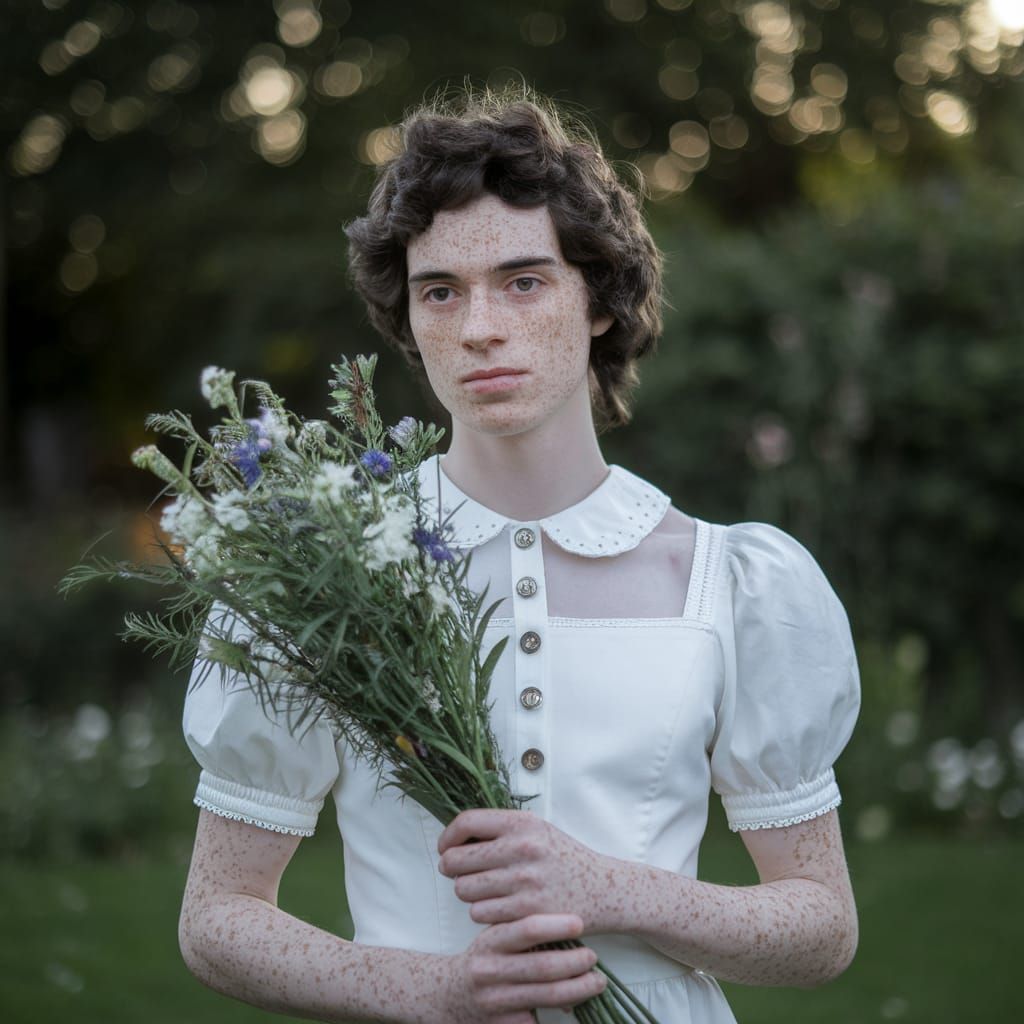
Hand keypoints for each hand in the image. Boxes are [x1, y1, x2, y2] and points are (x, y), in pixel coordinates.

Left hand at [438, 809, 617, 932]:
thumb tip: (454, 838)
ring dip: (468, 892)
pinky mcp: (527, 912)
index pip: (466, 822)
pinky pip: (480, 913)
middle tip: (458, 873)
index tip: (445, 848)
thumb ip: (500, 830)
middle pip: (457, 860)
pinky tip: (499, 907)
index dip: (447, 837)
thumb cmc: (563, 859)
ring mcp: (525, 882)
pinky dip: (483, 913)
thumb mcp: (537, 831)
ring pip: (464, 889)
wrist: (604, 889)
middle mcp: (522, 849)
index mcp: (522, 823)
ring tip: (485, 890)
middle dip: (451, 868)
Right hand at [442, 913, 605, 1022]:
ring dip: (579, 989)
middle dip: (576, 962)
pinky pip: (537, 1022)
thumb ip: (524, 932)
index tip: (580, 923)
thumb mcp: (495, 937)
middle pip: (543, 966)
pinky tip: (574, 1005)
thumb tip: (571, 930)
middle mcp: (490, 971)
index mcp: (490, 942)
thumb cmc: (483, 960)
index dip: (556, 925)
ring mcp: (495, 1001)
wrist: (446, 995)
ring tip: (596, 981)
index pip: (527, 929)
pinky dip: (561, 1013)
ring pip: (547, 996)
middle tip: (593, 957)